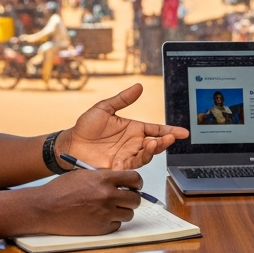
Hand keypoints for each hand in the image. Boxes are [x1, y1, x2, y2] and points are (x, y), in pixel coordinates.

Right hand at [22, 168, 142, 234]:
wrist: (46, 208)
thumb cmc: (61, 190)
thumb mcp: (84, 175)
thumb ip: (104, 177)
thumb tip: (121, 182)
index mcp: (104, 179)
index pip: (135, 179)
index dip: (137, 183)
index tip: (135, 186)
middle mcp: (108, 196)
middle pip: (136, 199)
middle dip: (131, 199)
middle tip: (124, 199)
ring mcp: (105, 214)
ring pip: (129, 214)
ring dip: (122, 211)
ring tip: (108, 209)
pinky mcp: (100, 228)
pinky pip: (116, 225)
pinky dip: (111, 222)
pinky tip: (99, 217)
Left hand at [59, 83, 189, 169]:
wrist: (70, 144)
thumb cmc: (85, 127)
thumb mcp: (104, 108)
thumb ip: (122, 99)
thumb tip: (138, 86)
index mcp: (133, 129)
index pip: (156, 129)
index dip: (170, 131)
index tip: (183, 132)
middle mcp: (133, 143)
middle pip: (156, 143)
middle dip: (165, 141)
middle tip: (171, 137)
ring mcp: (127, 155)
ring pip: (147, 154)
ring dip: (154, 149)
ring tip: (154, 142)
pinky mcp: (119, 166)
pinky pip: (134, 164)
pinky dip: (141, 159)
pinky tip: (144, 151)